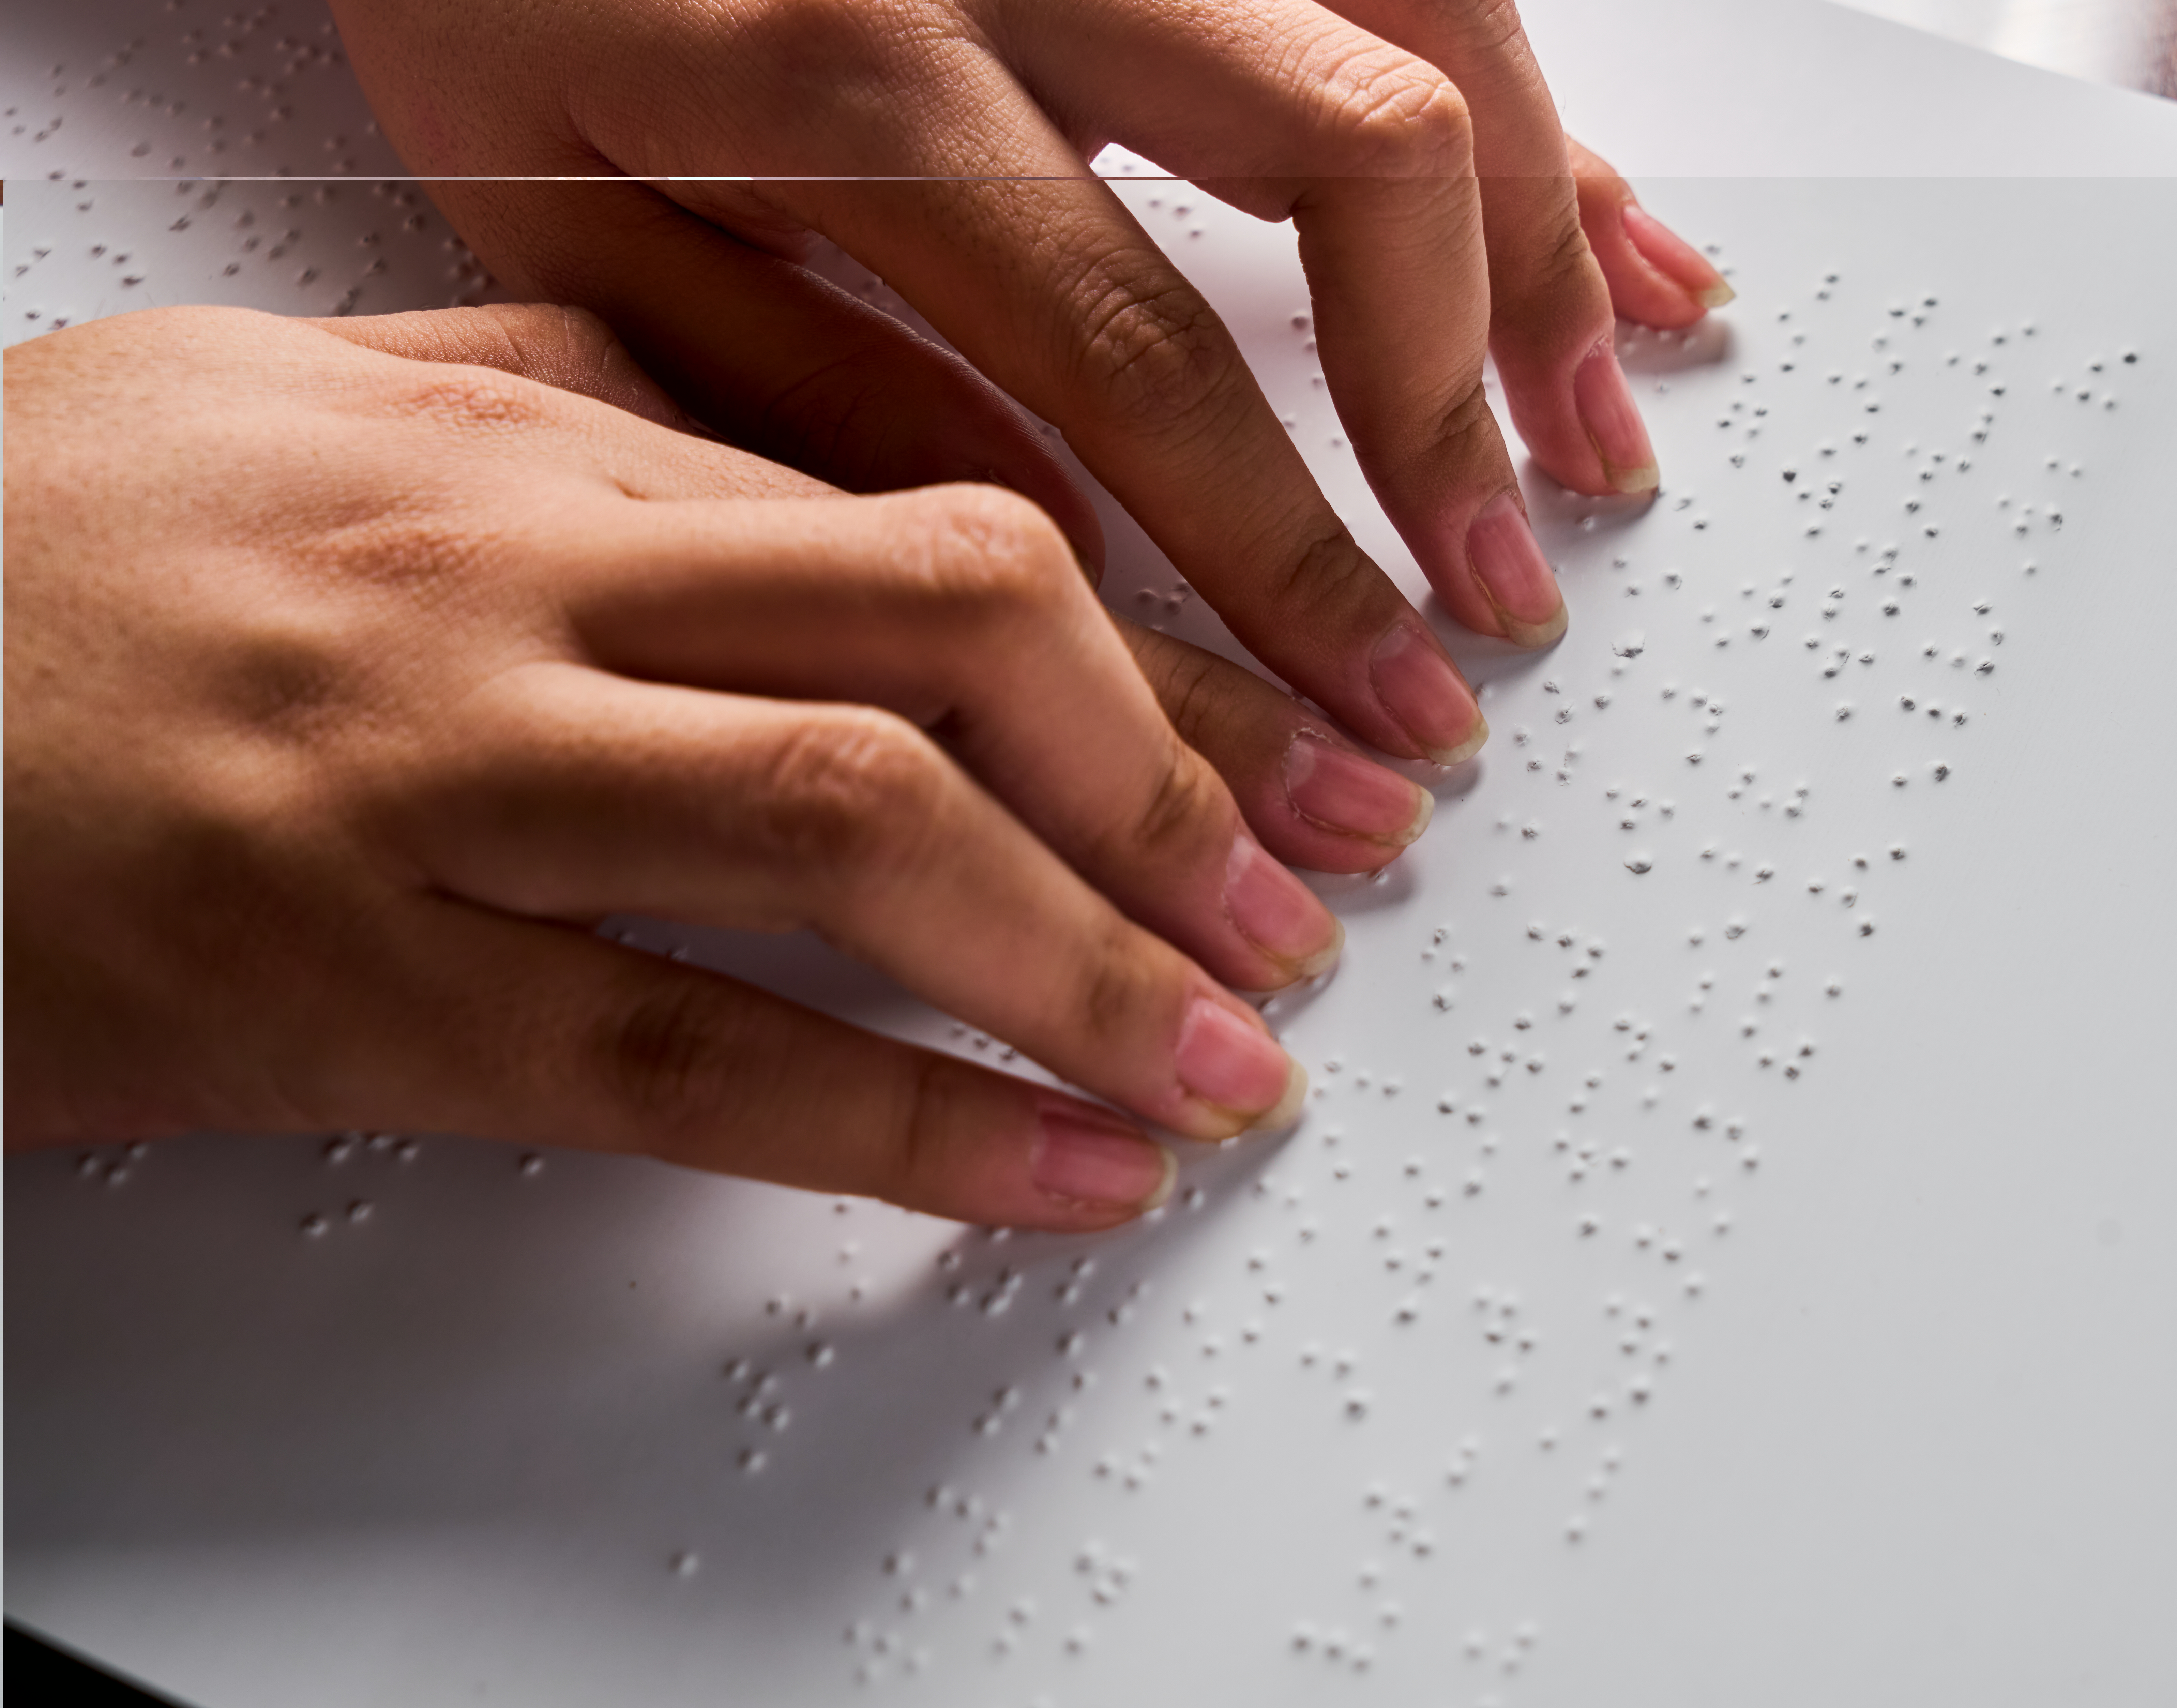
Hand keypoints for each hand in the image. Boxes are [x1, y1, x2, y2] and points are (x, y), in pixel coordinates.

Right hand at [2, 304, 1437, 1227]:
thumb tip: (777, 448)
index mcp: (533, 447)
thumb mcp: (329, 407)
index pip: (940, 523)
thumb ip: (564, 404)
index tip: (1283, 736)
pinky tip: (1060, 1175)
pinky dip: (913, 1129)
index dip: (1151, 650)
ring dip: (1088, 960)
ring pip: (855, 838)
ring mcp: (447, 793)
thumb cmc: (75, 555)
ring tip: (1236, 1054)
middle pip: (948, 639)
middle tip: (1315, 892)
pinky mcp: (371, 994)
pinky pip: (701, 1064)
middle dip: (1168, 778)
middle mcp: (523, 596)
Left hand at [326, 0, 1731, 766]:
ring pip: (1435, 33)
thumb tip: (1051, 551)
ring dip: (1552, 253)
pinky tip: (1613, 232)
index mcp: (866, 72)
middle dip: (1457, 410)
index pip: (1145, 353)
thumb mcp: (581, 217)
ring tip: (1604, 439)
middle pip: (1359, 159)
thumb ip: (808, 383)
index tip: (1367, 688)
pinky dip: (1539, 109)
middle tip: (1498, 597)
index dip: (1286, 545)